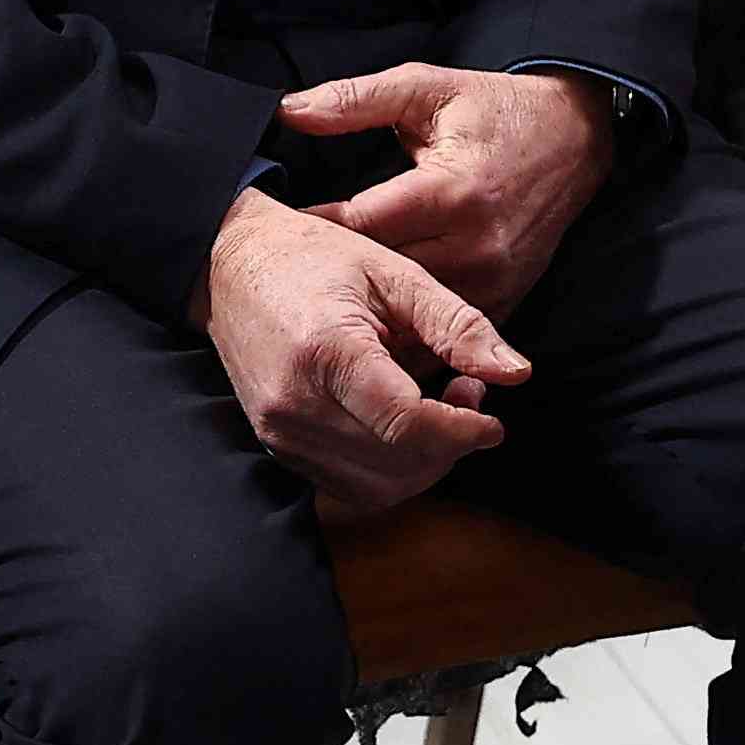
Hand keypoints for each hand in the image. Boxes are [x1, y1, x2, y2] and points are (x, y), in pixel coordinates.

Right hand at [203, 186, 526, 519]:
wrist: (227, 265)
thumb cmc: (313, 257)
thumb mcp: (395, 273)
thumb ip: (458, 325)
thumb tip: (517, 372)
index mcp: (327, 354)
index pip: (407, 425)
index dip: (462, 431)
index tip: (492, 418)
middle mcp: (296, 404)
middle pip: (396, 466)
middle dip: (450, 445)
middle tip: (471, 396)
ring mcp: (280, 433)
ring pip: (375, 488)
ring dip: (424, 463)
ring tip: (442, 409)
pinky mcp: (277, 445)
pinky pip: (347, 485)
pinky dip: (390, 470)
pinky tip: (404, 427)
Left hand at [288, 62, 617, 318]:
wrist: (575, 137)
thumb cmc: (494, 109)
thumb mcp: (426, 87)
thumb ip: (355, 100)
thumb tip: (288, 110)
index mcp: (449, 191)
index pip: (359, 227)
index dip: (312, 232)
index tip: (274, 231)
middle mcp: (474, 245)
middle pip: (380, 282)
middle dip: (332, 279)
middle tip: (281, 279)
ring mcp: (493, 280)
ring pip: (410, 320)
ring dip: (366, 318)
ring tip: (317, 313)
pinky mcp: (505, 301)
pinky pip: (443, 338)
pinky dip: (406, 337)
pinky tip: (369, 335)